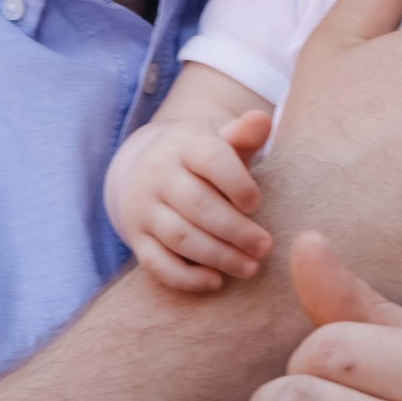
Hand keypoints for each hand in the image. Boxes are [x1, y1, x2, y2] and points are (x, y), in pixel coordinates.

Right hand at [105, 109, 274, 292]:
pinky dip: (186, 278)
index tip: (257, 203)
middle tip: (266, 247)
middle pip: (198, 205)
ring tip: (250, 268)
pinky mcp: (136, 238)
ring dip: (218, 256)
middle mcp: (158, 174)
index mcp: (185, 144)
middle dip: (236, 230)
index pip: (211, 159)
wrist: (144, 168)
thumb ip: (244, 134)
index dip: (237, 183)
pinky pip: (157, 264)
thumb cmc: (201, 157)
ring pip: (180, 237)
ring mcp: (143, 208)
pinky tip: (216, 282)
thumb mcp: (219, 139)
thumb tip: (262, 119)